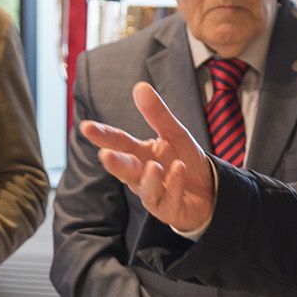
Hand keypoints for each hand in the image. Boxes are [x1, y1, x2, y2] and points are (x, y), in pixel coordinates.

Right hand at [81, 82, 215, 233]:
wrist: (210, 190)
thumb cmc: (185, 162)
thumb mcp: (174, 134)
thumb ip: (157, 114)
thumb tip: (140, 86)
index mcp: (140, 154)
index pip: (118, 143)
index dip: (103, 136)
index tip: (86, 127)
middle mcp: (142, 175)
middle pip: (125, 169)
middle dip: (115, 163)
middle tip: (106, 155)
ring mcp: (153, 194)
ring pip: (144, 189)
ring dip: (148, 178)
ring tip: (153, 166)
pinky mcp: (168, 210)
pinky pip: (168, 199)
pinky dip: (173, 184)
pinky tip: (178, 170)